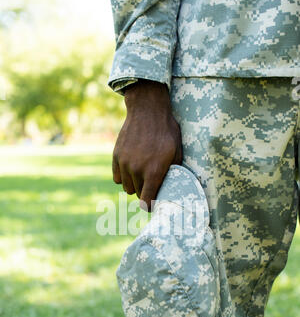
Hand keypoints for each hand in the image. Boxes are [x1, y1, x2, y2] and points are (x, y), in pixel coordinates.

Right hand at [112, 80, 182, 210]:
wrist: (148, 110)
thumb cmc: (167, 131)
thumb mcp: (177, 152)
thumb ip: (174, 173)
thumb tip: (172, 190)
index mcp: (153, 172)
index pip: (146, 202)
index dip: (150, 205)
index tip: (153, 204)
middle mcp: (136, 170)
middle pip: (137, 193)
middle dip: (144, 191)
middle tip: (151, 182)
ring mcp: (124, 163)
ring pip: (126, 187)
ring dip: (134, 184)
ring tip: (142, 174)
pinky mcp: (116, 157)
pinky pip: (117, 178)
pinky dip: (123, 176)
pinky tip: (131, 169)